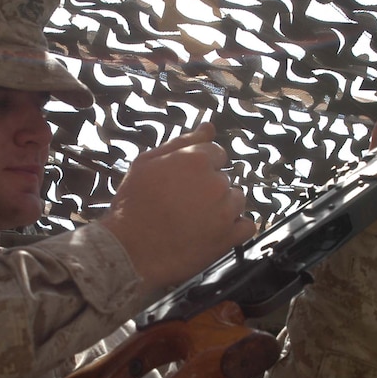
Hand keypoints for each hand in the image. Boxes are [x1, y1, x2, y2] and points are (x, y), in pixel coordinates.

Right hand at [99, 122, 255, 290]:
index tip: (184, 184)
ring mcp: (225, 211)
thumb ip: (182, 142)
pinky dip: (235, 229)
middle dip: (209, 189)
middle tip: (183, 205)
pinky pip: (247, 226)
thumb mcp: (146, 163)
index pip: (217, 154)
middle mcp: (216, 183)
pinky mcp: (229, 238)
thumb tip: (209, 127)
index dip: (199, 169)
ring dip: (223, 208)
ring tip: (196, 221)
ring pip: (237, 201)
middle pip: (225, 179)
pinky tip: (215, 232)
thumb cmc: (132, 204)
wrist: (129, 250)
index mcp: (197, 159)